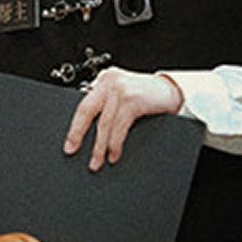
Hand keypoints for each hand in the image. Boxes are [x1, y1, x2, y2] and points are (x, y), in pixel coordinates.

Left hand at [64, 68, 182, 171]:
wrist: (171, 91)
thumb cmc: (147, 95)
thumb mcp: (122, 96)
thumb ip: (107, 105)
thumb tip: (87, 130)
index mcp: (104, 80)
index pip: (83, 104)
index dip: (74, 126)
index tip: (70, 143)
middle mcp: (110, 81)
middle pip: (87, 111)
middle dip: (78, 134)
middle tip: (72, 150)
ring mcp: (121, 90)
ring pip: (104, 123)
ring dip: (100, 146)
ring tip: (97, 161)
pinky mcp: (132, 100)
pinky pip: (119, 127)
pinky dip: (115, 144)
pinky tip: (114, 153)